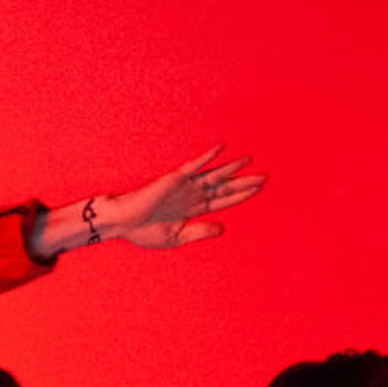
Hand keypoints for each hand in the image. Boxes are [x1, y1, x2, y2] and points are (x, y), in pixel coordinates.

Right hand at [31, 145, 264, 256]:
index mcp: (193, 209)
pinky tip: (220, 149)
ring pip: (214, 175)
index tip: (258, 189)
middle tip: (265, 176)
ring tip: (250, 159)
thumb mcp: (176, 237)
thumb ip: (200, 232)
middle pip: (224, 186)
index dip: (241, 196)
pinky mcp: (174, 179)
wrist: (122, 224)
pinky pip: (193, 166)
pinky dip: (207, 157)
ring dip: (232, 168)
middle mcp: (192, 194)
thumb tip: (222, 228)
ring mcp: (184, 186)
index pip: (223, 200)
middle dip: (244, 182)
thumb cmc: (143, 231)